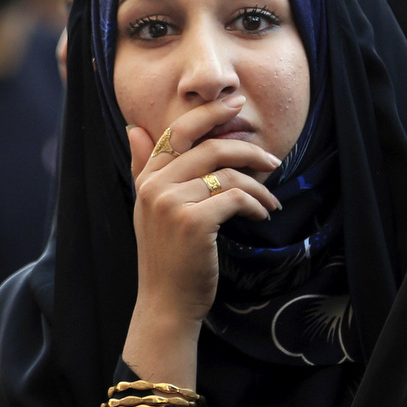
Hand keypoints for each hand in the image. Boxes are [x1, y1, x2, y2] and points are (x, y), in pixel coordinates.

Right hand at [126, 95, 282, 325]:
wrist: (167, 302)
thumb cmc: (167, 257)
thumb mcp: (150, 209)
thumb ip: (143, 167)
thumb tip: (134, 127)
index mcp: (146, 179)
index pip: (177, 131)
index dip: (208, 113)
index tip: (234, 104)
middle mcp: (155, 186)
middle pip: (210, 147)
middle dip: (248, 150)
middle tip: (272, 159)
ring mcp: (172, 203)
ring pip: (229, 174)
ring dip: (258, 187)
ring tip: (269, 203)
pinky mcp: (194, 221)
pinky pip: (236, 197)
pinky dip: (255, 205)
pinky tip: (260, 216)